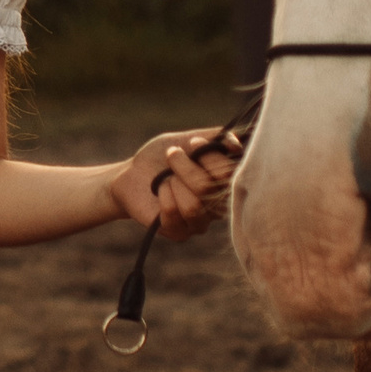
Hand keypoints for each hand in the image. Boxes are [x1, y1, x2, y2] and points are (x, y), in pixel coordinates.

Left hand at [110, 126, 238, 240]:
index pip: (230, 175)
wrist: (133, 173)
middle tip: (172, 156)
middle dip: (184, 167)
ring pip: (193, 206)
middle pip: (208, 189)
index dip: (210, 157)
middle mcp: (218, 206)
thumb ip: (216, 138)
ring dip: (172, 183)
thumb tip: (238, 146)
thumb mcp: (188, 138)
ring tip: (166, 178)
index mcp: (225, 183)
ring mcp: (200, 222)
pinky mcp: (180, 233)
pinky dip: (162, 195)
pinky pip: (173, 214)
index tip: (193, 143)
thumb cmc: (163, 155)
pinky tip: (159, 192)